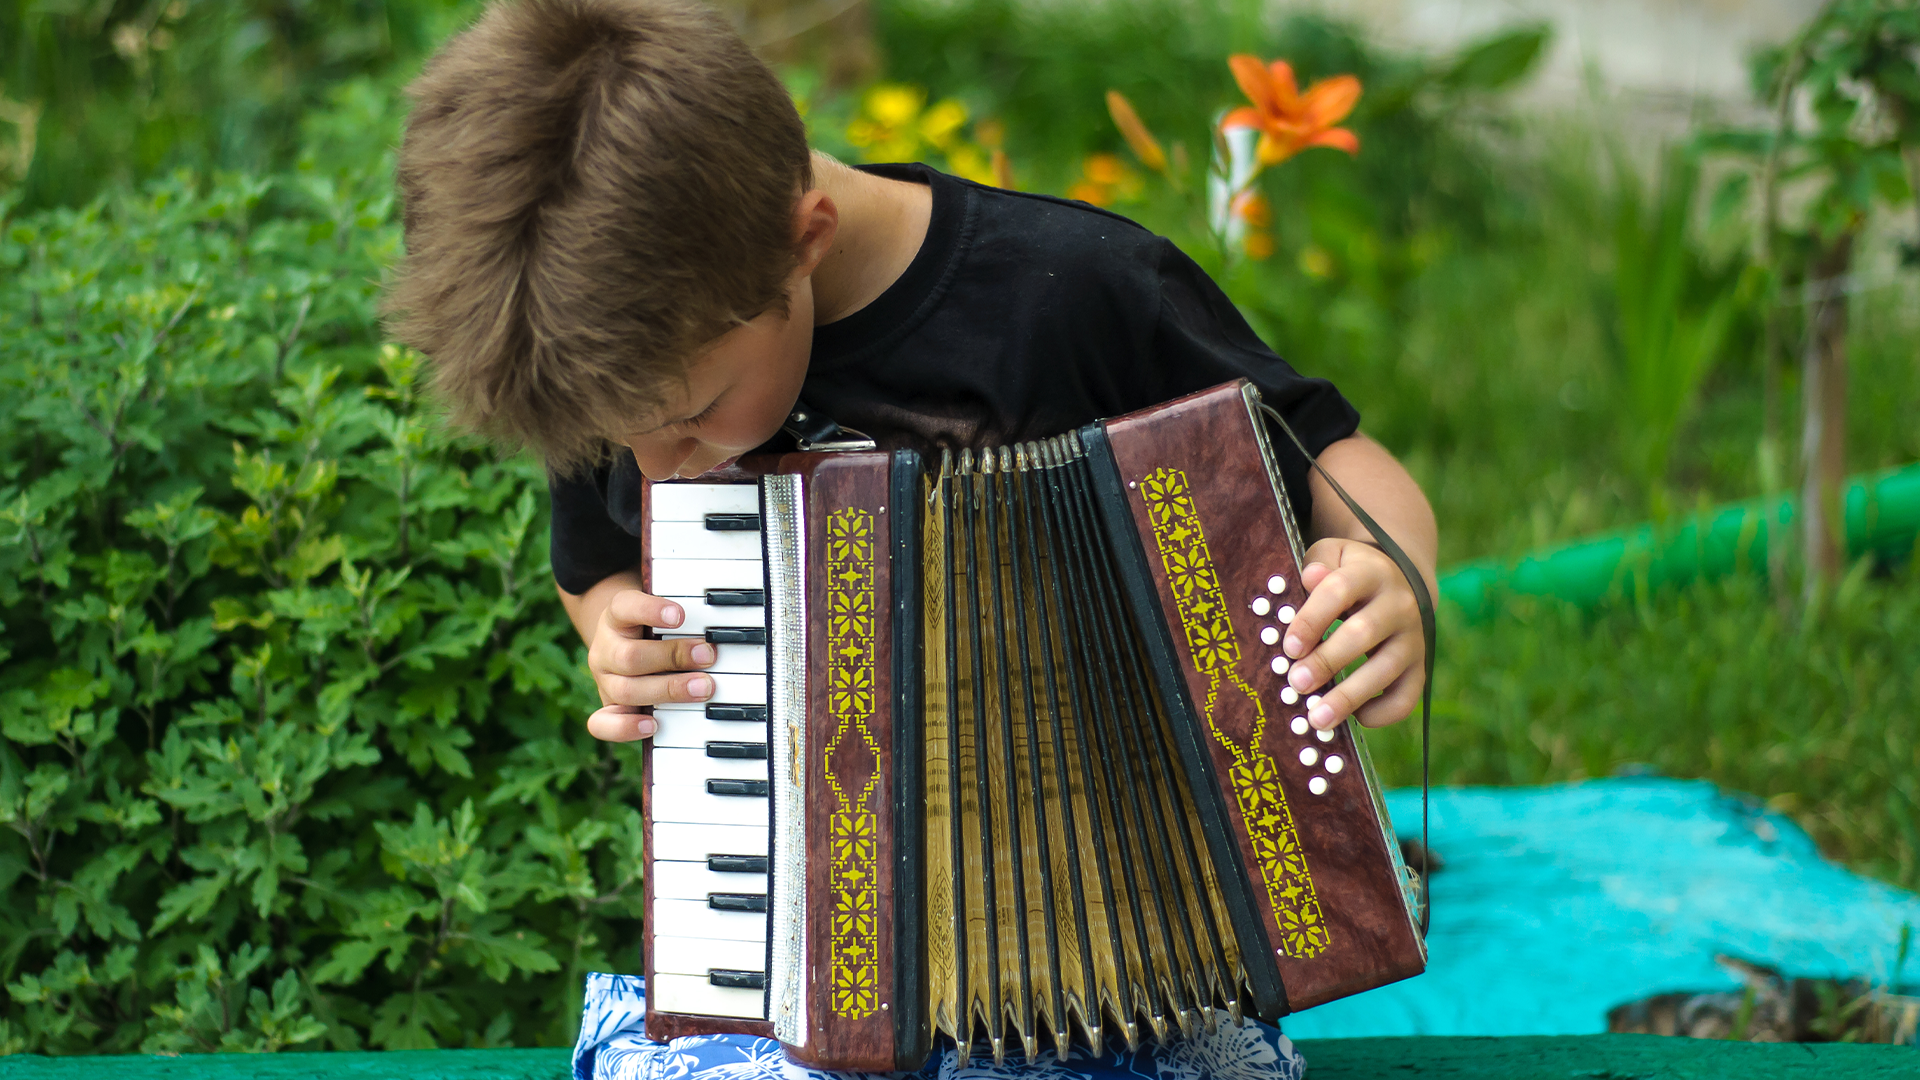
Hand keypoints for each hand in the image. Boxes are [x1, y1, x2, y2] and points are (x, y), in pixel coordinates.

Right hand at [584, 589, 718, 741]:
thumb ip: (683, 618)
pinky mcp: (608, 707)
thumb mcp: (662, 614)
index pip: (624, 607)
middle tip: (707, 656)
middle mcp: (606, 649)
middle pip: (630, 656)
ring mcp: (605, 680)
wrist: (623, 645)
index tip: (679, 615)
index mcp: (616, 617)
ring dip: (668, 690)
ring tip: (702, 688)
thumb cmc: (652, 628)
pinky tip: (653, 725)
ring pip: (626, 690)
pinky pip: (604, 724)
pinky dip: (626, 727)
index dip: (649, 611)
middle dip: (672, 657)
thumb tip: (718, 631)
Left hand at [1281, 538, 1426, 730]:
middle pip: (1363, 633)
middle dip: (1327, 661)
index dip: (1312, 619)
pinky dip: (1383, 713)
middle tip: (1296, 683)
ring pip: (1387, 669)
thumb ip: (1318, 564)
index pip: (1340, 590)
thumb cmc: (1349, 575)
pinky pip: (1407, 696)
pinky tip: (1356, 718)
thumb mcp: (1333, 557)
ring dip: (1350, 697)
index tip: (1289, 648)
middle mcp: (1399, 604)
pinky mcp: (1420, 667)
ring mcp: (1413, 638)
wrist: (1400, 586)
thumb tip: (1310, 578)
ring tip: (1317, 718)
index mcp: (1370, 573)